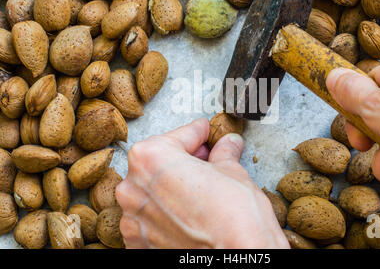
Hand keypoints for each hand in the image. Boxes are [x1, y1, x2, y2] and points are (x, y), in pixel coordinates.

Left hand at [116, 118, 288, 248]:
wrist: (238, 260)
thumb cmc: (236, 217)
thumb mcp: (234, 172)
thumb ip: (223, 154)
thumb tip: (228, 145)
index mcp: (151, 158)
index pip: (176, 137)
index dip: (195, 133)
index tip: (203, 131)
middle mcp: (133, 187)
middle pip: (158, 163)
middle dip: (182, 159)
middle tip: (206, 159)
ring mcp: (133, 219)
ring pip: (152, 192)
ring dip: (171, 187)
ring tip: (198, 189)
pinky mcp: (139, 244)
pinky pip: (150, 219)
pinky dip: (166, 213)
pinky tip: (188, 214)